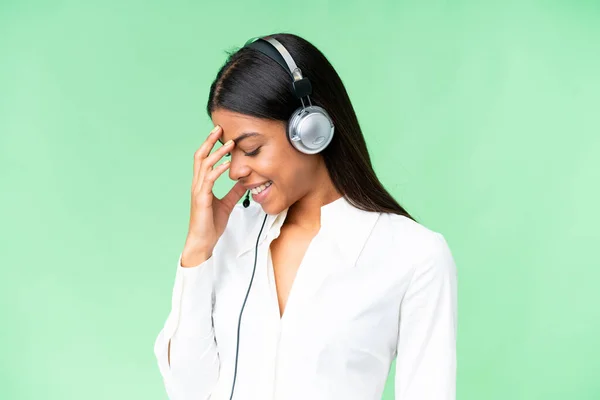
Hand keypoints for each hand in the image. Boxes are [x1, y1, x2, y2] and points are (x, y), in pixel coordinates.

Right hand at [181, 125, 244, 266]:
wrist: (203, 242)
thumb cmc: (211, 224)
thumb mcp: (227, 204)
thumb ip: (234, 192)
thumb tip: (244, 182)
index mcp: (202, 184)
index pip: (204, 160)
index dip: (210, 146)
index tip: (220, 134)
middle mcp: (198, 184)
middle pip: (200, 157)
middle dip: (209, 142)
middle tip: (219, 128)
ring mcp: (198, 191)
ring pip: (204, 165)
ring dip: (217, 153)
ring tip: (229, 144)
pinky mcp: (202, 199)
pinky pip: (209, 180)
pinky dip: (218, 170)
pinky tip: (228, 164)